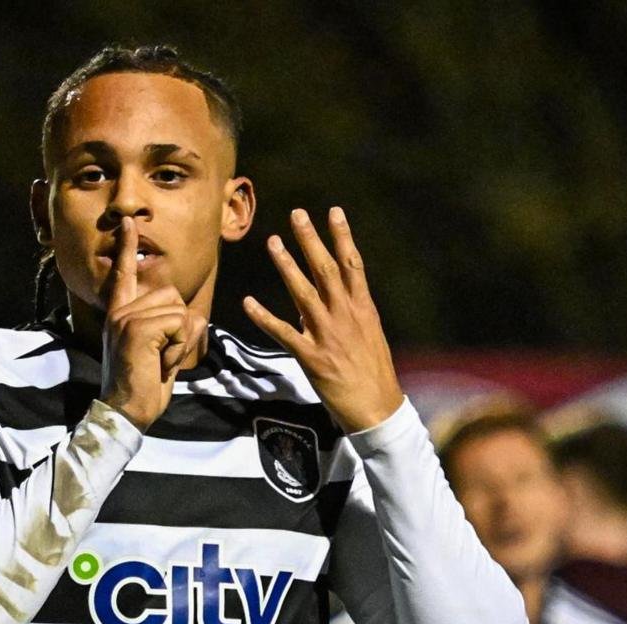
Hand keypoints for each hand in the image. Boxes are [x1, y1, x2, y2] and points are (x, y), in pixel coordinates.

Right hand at [101, 217, 207, 431]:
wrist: (125, 411)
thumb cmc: (144, 384)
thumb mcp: (158, 350)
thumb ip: (167, 327)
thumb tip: (191, 317)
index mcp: (120, 313)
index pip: (125, 273)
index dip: (128, 247)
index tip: (128, 222)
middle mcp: (120, 310)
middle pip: (173, 296)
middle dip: (180, 328)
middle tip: (160, 355)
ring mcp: (126, 317)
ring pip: (179, 310)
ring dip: (181, 339)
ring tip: (159, 359)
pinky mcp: (137, 327)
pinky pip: (180, 323)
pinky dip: (180, 347)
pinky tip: (161, 363)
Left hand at [243, 207, 403, 432]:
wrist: (378, 409)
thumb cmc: (374, 372)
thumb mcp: (369, 334)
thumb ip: (348, 312)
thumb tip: (327, 297)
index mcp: (363, 308)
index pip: (352, 264)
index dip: (342, 236)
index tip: (334, 211)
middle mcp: (345, 316)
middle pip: (325, 270)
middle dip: (311, 239)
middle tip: (297, 214)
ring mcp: (327, 335)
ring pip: (303, 293)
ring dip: (286, 266)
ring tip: (272, 242)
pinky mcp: (311, 357)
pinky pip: (283, 332)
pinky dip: (264, 317)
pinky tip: (248, 302)